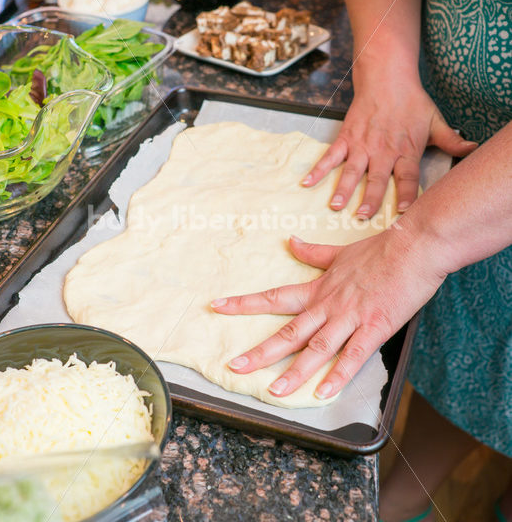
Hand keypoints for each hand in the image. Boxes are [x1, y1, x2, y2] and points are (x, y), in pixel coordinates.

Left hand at [211, 232, 445, 399]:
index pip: (275, 297)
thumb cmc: (380, 249)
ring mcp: (350, 318)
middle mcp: (328, 306)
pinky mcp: (375, 327)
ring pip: (316, 348)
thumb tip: (290, 241)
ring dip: (294, 371)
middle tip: (234, 366)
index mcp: (319, 289)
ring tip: (273, 391)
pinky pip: (353, 355)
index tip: (218, 306)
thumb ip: (313, 253)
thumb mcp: (339, 252)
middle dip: (260, 350)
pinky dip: (338, 375)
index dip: (245, 303)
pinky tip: (323, 392)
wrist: (414, 246)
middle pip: (288, 331)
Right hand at [302, 78, 477, 217]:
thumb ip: (451, 140)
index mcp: (406, 150)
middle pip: (377, 180)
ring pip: (352, 171)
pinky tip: (307, 183)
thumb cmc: (412, 101)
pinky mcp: (346, 137)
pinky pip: (330, 156)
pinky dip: (318, 170)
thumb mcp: (436, 120)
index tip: (404, 212)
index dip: (408, 195)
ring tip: (336, 206)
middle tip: (362, 217)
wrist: (388, 78)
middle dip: (370, 200)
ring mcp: (362, 145)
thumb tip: (472, 149)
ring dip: (343, 189)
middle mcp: (383, 151)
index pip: (408, 178)